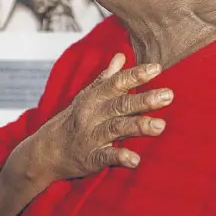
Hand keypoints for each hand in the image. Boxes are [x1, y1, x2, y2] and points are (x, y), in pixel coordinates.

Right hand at [25, 53, 173, 181]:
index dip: (137, 74)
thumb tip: (121, 56)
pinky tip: (135, 159)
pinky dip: (120, 158)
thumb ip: (107, 77)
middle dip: (145, 100)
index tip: (157, 68)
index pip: (117, 82)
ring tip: (160, 126)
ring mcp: (92, 136)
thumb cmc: (73, 118)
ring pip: (117, 128)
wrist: (47, 149)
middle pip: (121, 104)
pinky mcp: (91, 158)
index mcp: (94, 97)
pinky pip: (106, 157)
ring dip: (138, 126)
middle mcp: (93, 114)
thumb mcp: (87, 95)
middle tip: (169, 95)